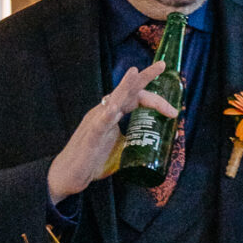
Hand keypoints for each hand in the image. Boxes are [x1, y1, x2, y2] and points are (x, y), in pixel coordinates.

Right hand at [46, 62, 170, 202]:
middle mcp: (103, 112)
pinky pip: (99, 123)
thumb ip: (134, 142)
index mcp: (112, 114)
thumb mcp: (120, 149)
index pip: (135, 98)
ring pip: (112, 99)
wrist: (68, 176)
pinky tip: (114, 109)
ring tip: (134, 73)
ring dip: (124, 86)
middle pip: (126, 90)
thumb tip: (156, 146)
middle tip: (162, 65)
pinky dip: (107, 115)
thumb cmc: (92, 161)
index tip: (173, 112)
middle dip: (144, 77)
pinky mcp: (89, 136)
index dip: (156, 101)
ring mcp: (95, 122)